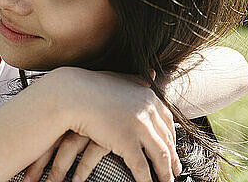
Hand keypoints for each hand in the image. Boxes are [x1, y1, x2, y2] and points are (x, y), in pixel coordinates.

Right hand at [48, 68, 181, 181]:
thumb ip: (136, 79)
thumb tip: (154, 76)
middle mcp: (148, 112)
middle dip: (172, 158)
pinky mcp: (126, 142)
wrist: (72, 94)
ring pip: (159, 156)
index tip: (173, 150)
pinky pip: (141, 166)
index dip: (172, 139)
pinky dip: (147, 179)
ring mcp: (139, 127)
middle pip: (166, 141)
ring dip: (164, 172)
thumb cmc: (91, 86)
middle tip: (175, 172)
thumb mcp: (118, 78)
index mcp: (148, 97)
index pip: (167, 123)